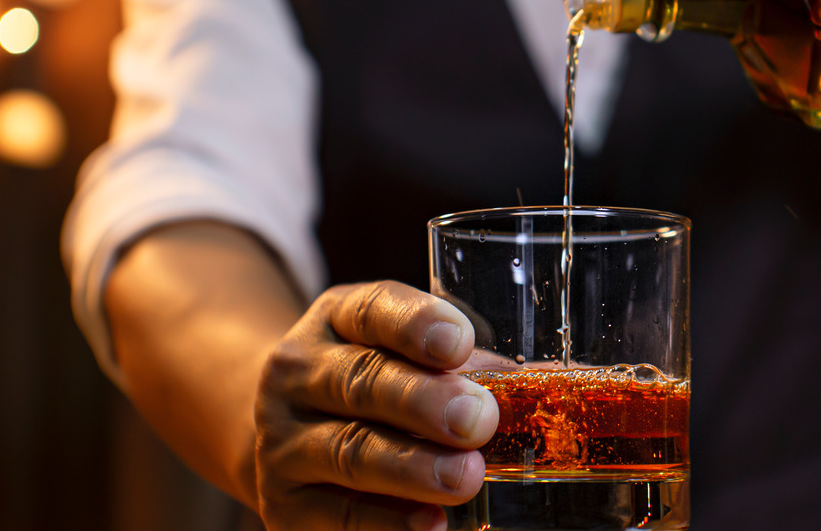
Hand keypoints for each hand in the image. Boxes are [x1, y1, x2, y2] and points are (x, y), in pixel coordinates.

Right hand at [253, 280, 499, 529]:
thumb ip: (464, 368)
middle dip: (424, 402)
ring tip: (466, 477)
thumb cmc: (372, 388)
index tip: (459, 343)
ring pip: (349, 450)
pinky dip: (387, 523)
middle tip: (479, 420)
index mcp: (337, 320)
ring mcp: (283, 439)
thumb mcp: (406, 356)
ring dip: (412, 467)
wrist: (288, 437)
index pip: (371, 310)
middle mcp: (299, 373)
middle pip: (361, 382)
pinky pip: (338, 515)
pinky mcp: (285, 504)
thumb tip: (537, 387)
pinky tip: (431, 523)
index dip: (416, 324)